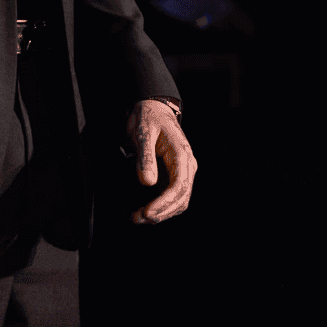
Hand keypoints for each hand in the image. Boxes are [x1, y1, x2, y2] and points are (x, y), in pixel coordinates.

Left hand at [127, 99, 196, 224]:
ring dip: (162, 213)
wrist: (154, 108)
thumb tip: (147, 182)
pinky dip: (161, 207)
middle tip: (138, 218)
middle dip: (161, 212)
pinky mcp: (175, 175)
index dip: (164, 203)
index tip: (147, 212)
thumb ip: (145, 157)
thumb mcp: (143, 134)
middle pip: (181, 198)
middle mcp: (187, 165)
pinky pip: (172, 196)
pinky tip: (145, 210)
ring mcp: (183, 171)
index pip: (179, 187)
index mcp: (182, 155)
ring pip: (179, 201)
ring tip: (138, 217)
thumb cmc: (149, 118)